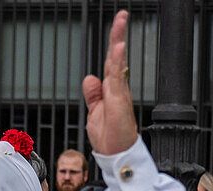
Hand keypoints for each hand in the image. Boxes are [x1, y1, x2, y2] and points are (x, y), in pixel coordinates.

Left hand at [82, 10, 137, 156]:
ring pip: (118, 62)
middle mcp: (117, 89)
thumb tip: (89, 78)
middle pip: (117, 56)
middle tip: (122, 15)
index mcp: (111, 90)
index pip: (111, 62)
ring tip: (121, 22)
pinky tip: (118, 48)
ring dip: (118, 41)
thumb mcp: (94, 113)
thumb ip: (93, 95)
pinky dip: (117, 61)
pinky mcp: (119, 101)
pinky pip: (118, 77)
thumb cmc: (108, 137)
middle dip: (118, 35)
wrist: (115, 154)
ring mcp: (119, 93)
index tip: (117, 26)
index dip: (113, 44)